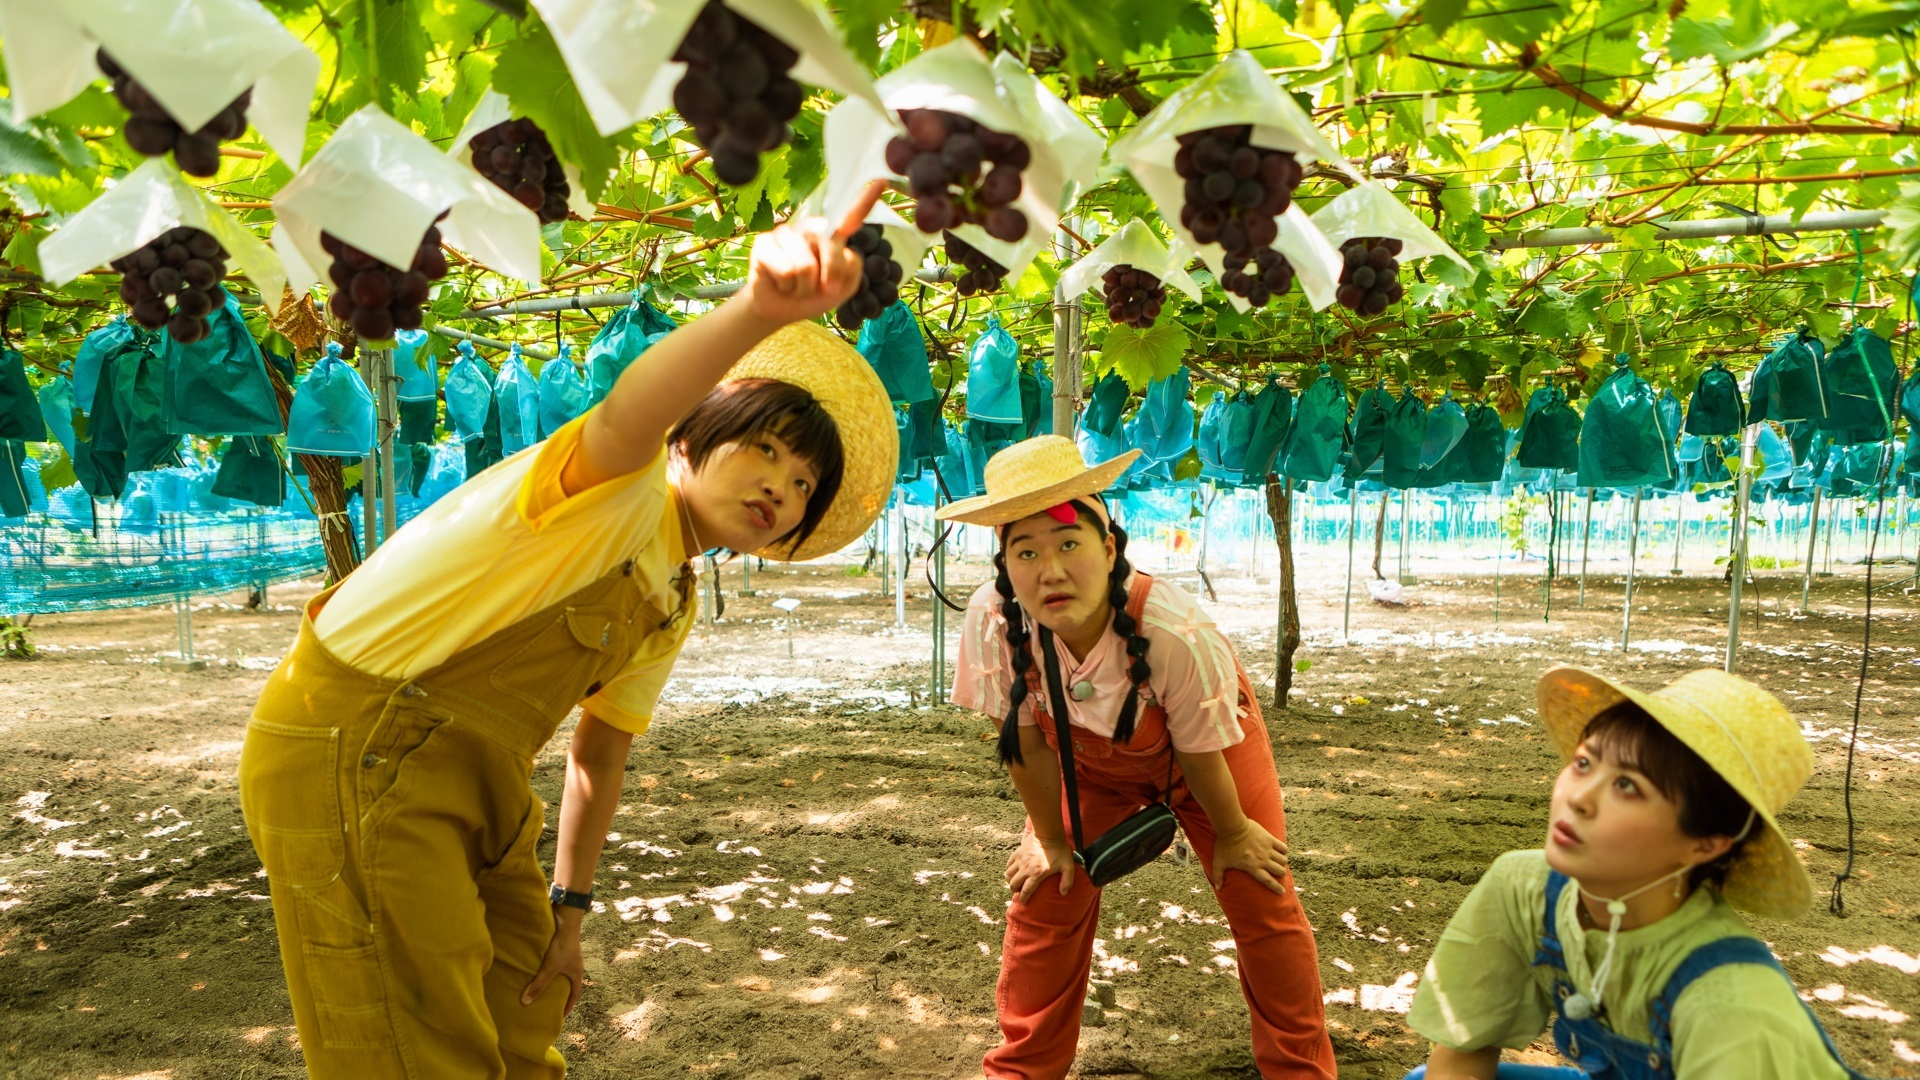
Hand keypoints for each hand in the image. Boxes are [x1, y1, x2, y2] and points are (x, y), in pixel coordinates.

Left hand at [522, 912, 585, 1013]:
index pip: (574, 995)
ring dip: (552, 980)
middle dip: (559, 994)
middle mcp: (574, 966)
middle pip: (568, 984)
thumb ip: (538, 985)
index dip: (568, 1006)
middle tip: (549, 1003)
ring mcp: (568, 957)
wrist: (565, 922)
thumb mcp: (549, 968)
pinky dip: (546, 969)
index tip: (561, 1016)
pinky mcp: (560, 949)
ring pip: (560, 973)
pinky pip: (554, 963)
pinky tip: (536, 970)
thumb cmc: (562, 947)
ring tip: (540, 988)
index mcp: (577, 974)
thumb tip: (525, 1002)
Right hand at [738, 179, 886, 326]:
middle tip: (822, 288)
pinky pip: (787, 271)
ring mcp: (786, 233)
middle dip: (830, 272)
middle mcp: (810, 227)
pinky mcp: (764, 243)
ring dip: (805, 287)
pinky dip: (788, 287)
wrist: (780, 310)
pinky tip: (782, 285)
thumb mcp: (841, 288)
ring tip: (797, 287)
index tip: (881, 182)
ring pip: (806, 265)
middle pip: (829, 241)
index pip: (849, 216)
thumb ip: (851, 269)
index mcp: (831, 234)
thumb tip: (842, 250)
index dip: (864, 201)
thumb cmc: (811, 295)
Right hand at [1006, 830, 1077, 902]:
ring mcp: (1020, 860)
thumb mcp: (1068, 866)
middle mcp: (1026, 868)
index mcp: (1037, 874)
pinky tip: (1013, 871)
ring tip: (1015, 882)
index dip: (1023, 898)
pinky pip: (1008, 864)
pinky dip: (1009, 870)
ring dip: (1010, 880)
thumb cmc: (1059, 850)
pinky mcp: (1017, 852)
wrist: (1048, 833)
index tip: (1023, 902)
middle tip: (1019, 891)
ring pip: (1008, 875)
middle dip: (1015, 890)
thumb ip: (1067, 881)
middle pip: (1014, 884)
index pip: (1026, 890)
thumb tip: (1063, 893)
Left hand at [1209, 820, 1289, 894]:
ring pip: (1282, 860)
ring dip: (1282, 862)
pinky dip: (1284, 850)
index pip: (1268, 881)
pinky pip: (1283, 847)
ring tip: (1279, 861)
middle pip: (1279, 871)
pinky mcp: (1269, 839)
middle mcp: (1262, 860)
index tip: (1282, 892)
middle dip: (1280, 873)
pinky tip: (1281, 851)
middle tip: (1278, 872)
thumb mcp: (1219, 862)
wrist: (1232, 826)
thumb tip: (1217, 889)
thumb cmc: (1224, 845)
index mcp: (1252, 867)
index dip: (1276, 888)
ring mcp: (1267, 849)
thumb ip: (1218, 876)